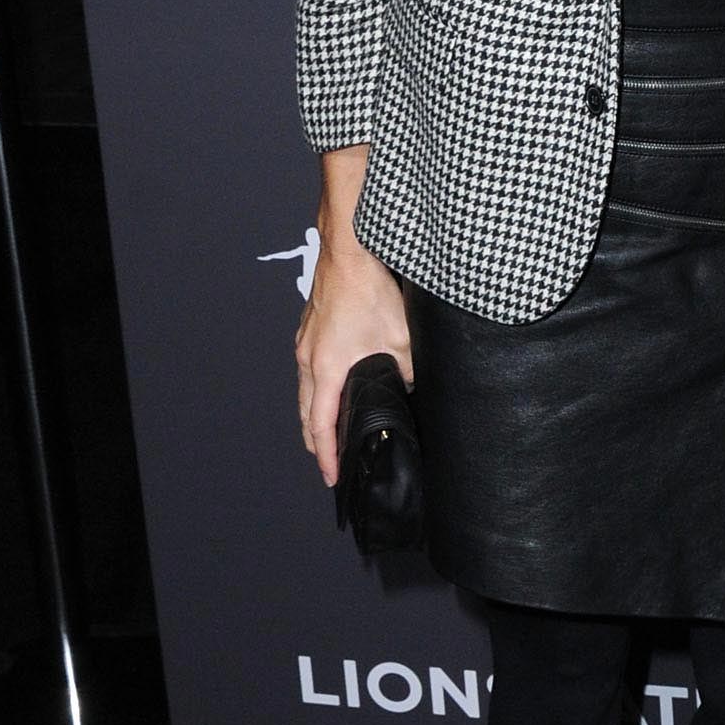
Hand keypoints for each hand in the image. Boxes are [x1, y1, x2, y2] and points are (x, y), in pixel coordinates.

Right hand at [294, 157, 410, 485]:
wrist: (349, 247)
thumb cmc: (371, 289)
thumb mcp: (403, 338)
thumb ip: (409, 371)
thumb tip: (417, 392)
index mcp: (328, 368)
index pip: (321, 426)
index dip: (327, 456)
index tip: (333, 478)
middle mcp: (310, 359)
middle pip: (307, 414)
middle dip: (318, 443)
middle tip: (332, 464)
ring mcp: (306, 342)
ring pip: (306, 392)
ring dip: (316, 416)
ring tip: (331, 435)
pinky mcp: (311, 328)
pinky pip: (309, 371)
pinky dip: (317, 391)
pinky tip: (333, 391)